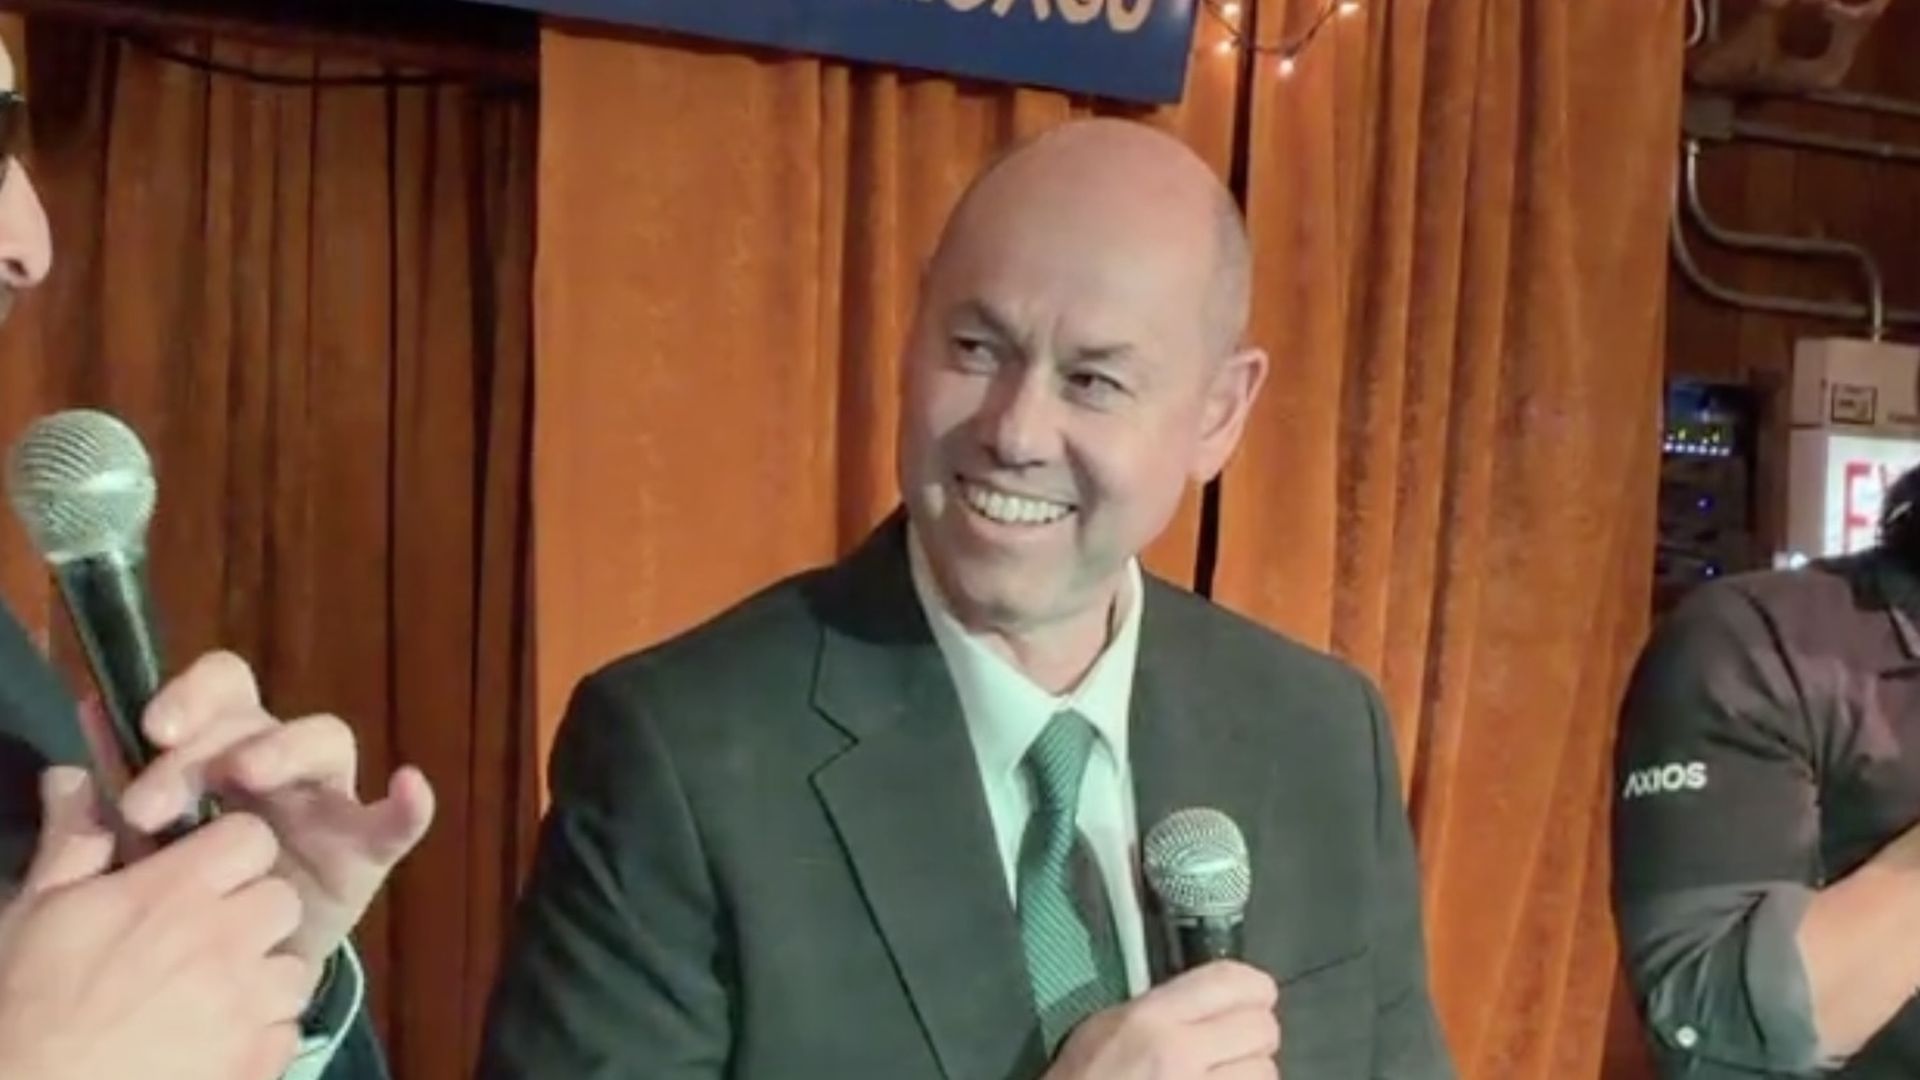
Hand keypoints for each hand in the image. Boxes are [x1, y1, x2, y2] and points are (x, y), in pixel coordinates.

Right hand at [0, 768, 310, 1079]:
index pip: (250, 837)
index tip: (201, 872)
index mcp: (173, 893)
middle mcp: (224, 940)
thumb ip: (72, 842)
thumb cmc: (24, 1006)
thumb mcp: (35, 915)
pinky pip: (286, 1030)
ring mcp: (247, 1004)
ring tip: (207, 995)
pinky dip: (259, 1034)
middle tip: (204, 939)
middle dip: (252, 913)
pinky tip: (212, 1040)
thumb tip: (73, 777)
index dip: (230, 850)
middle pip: (281, 899)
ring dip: (261, 977)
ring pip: (293, 969)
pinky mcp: (257, 1060)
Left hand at [102, 650, 435, 969]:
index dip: (190, 694)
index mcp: (224, 748)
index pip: (220, 689)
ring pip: (325, 742)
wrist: (235, 966)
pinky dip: (408, 805)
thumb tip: (67, 767)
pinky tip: (409, 787)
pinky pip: (395, 823)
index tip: (149, 730)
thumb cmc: (189, 892)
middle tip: (149, 809)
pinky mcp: (365, 850)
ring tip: (247, 776)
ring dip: (284, 748)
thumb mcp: (137, 850)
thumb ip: (105, 810)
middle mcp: (280, 761)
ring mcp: (329, 800)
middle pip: (258, 718)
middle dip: (202, 750)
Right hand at [1043, 961, 1279, 1079]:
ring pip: (1266, 1073)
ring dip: (1251, 1073)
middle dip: (1253, 1035)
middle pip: (1262, 1028)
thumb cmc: (1083, 1079)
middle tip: (1232, 1044)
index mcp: (1153, 1019)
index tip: (1251, 996)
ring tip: (1223, 1075)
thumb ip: (1162, 1006)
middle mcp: (1182, 1053)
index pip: (1233, 982)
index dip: (1253, 987)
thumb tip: (1216, 998)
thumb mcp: (1107, 1025)